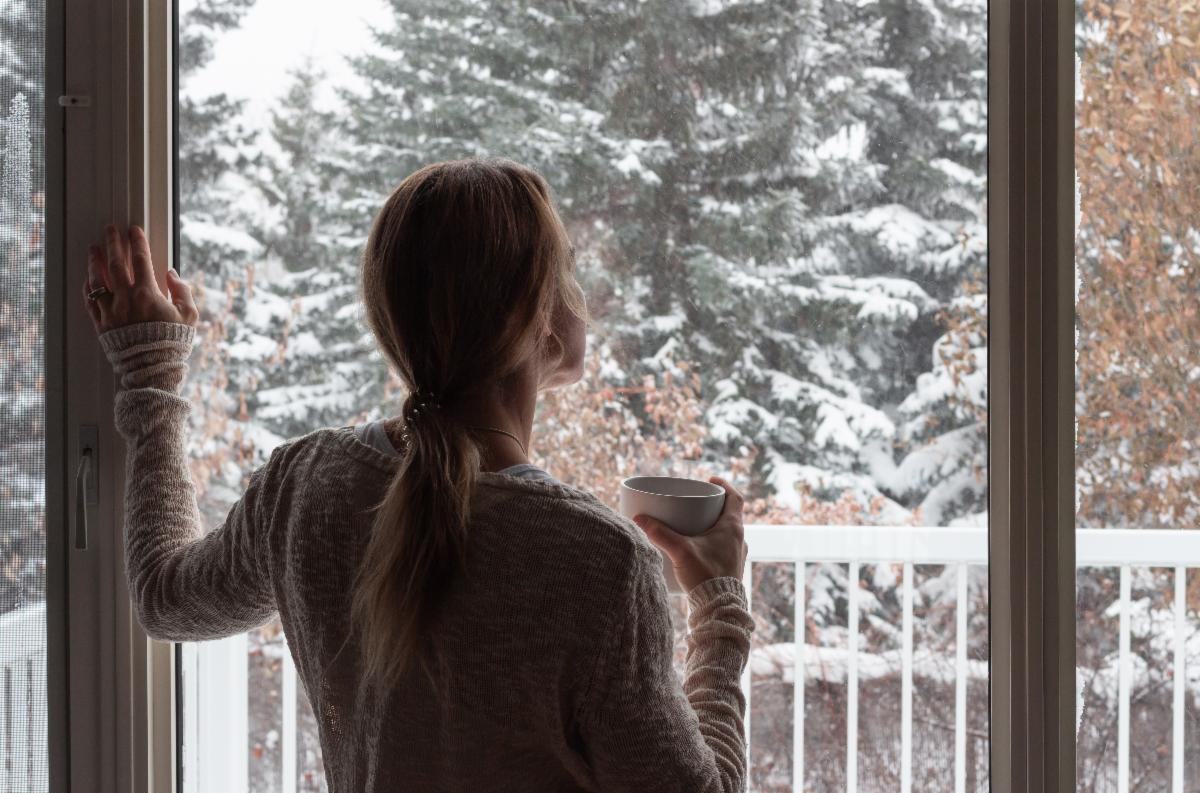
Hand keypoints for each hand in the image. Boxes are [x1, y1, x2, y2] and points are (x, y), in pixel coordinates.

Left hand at [82, 224, 197, 334]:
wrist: (153, 368)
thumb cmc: (173, 343)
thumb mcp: (189, 316)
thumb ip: (182, 292)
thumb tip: (172, 274)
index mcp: (148, 294)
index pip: (141, 260)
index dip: (137, 242)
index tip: (133, 229)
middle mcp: (126, 299)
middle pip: (116, 264)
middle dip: (113, 243)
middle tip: (110, 229)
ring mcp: (110, 311)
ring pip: (98, 280)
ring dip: (95, 262)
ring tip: (94, 250)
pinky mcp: (101, 324)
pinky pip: (90, 301)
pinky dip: (89, 288)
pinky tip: (89, 279)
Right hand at [632, 476, 747, 592]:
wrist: (719, 609)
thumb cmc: (706, 577)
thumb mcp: (680, 551)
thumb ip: (660, 534)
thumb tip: (639, 518)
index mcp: (733, 528)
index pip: (736, 498)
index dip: (725, 486)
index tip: (710, 481)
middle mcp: (739, 539)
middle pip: (730, 514)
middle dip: (713, 506)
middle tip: (696, 503)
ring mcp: (736, 555)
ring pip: (727, 532)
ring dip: (713, 526)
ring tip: (694, 525)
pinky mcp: (731, 569)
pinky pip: (723, 548)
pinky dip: (712, 543)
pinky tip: (697, 550)